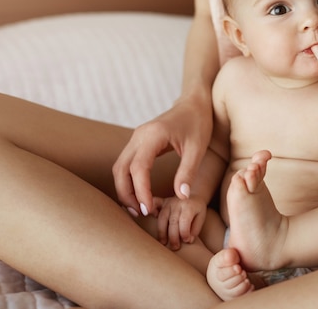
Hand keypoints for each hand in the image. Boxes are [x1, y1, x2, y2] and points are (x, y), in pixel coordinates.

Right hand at [113, 96, 212, 216]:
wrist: (194, 103)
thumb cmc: (198, 123)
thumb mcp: (198, 148)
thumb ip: (188, 172)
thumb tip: (181, 197)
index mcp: (153, 135)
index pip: (138, 168)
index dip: (140, 191)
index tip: (149, 208)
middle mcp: (139, 135)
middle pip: (121, 169)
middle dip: (127, 194)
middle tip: (142, 213)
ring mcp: (136, 137)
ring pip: (120, 167)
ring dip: (125, 189)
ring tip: (140, 208)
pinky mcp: (138, 142)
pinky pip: (126, 163)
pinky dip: (128, 180)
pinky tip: (140, 195)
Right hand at [153, 196, 206, 249]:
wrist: (193, 194)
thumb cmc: (197, 209)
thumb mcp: (202, 217)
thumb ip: (196, 229)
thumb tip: (189, 240)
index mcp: (189, 206)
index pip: (185, 221)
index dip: (184, 232)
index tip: (186, 241)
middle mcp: (177, 203)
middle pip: (173, 221)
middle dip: (173, 236)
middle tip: (175, 248)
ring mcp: (168, 202)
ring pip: (162, 218)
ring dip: (161, 232)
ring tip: (163, 243)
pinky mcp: (162, 202)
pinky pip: (154, 205)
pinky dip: (150, 210)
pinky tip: (148, 217)